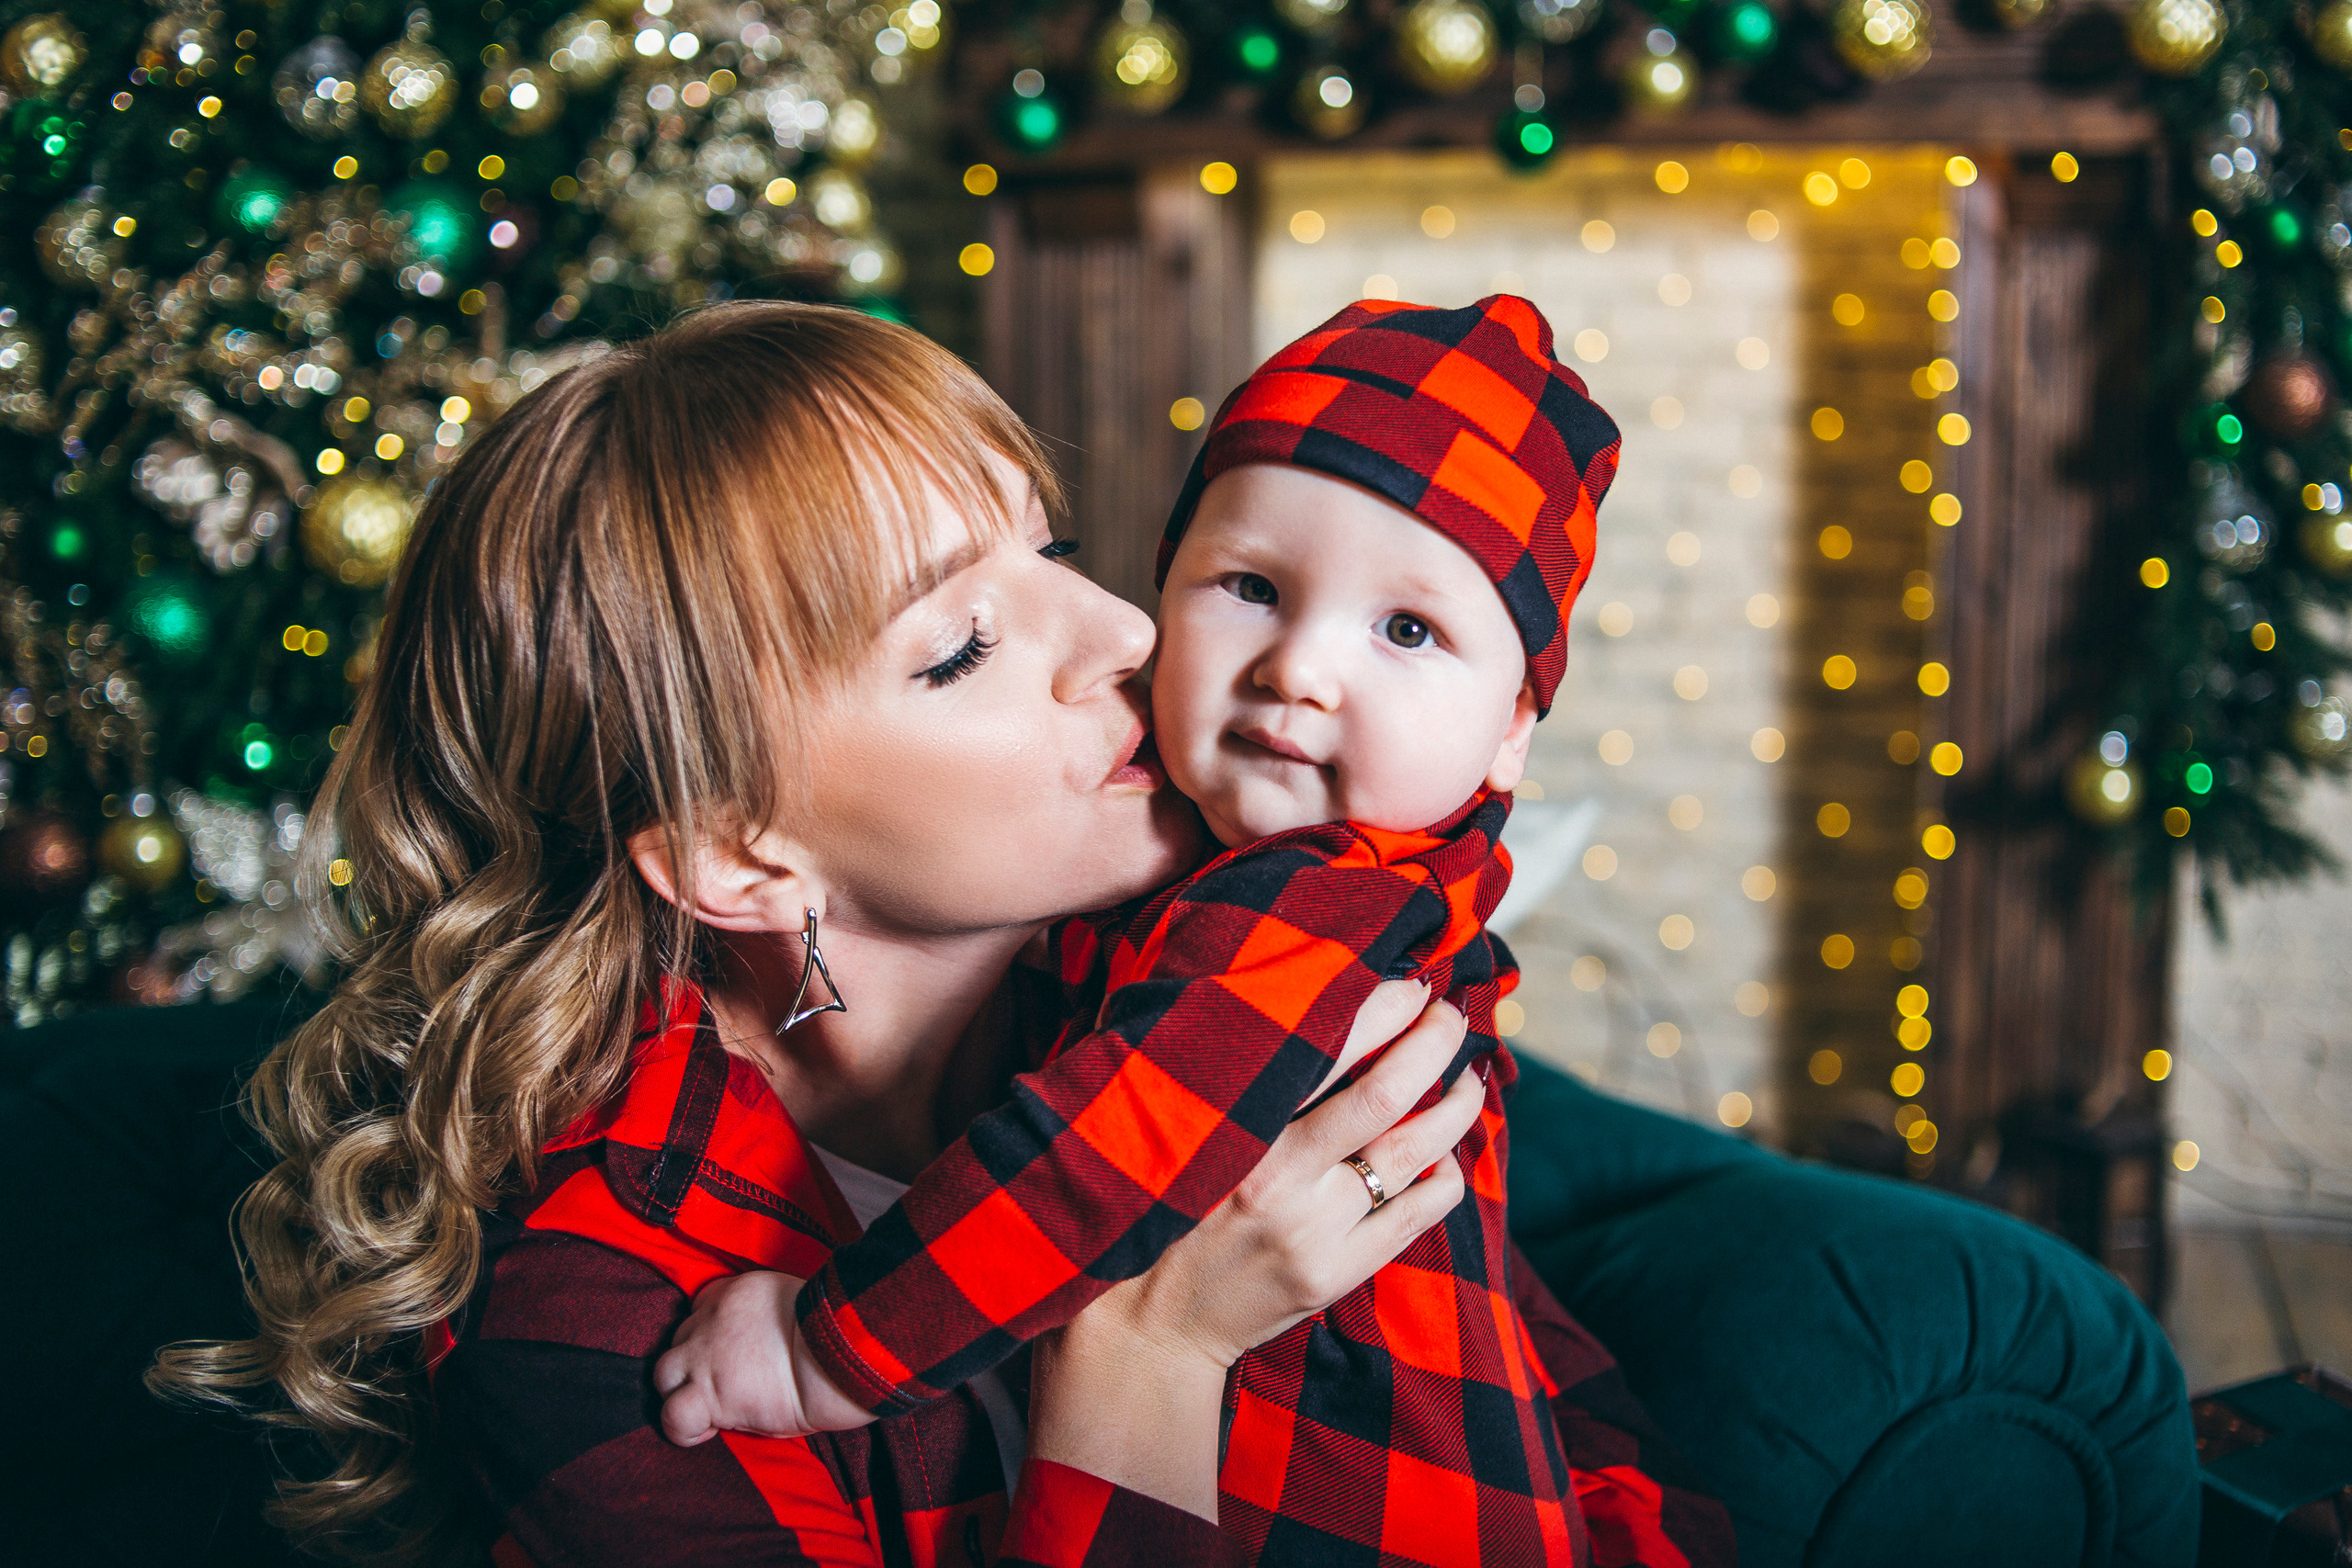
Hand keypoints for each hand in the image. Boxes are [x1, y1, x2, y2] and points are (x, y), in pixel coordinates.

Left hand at [652, 1271, 874, 1444]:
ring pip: (664, 1374)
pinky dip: (682, 1427)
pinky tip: (706, 1432)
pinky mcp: (708, 1395)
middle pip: (680, 1340)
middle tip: (723, 1384)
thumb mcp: (799, 1306)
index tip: (729, 1354)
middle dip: (695, 1363)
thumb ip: (775, 1315)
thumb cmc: (837, 1336)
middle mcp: (711, 1320)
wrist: (839, 1356)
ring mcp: (705, 1357)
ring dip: (680, 1391)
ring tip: (708, 1410)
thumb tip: (777, 1340)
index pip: (700, 1309)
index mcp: (736, 1292)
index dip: (710, 1335)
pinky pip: (672, 1414)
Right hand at [1098, 991, 1481, 1366]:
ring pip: (1415, 1153)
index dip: (1381, 1007)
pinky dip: (1443, 1171)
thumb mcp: (1180, 1129)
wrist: (1149, 1323)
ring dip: (1457, 1105)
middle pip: (1385, 1095)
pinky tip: (1440, 1152)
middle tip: (1451, 1013)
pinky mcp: (1336, 1275)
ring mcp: (1313, 1232)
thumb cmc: (1161, 1205)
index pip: (1326, 1050)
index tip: (1410, 983)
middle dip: (1433, 1042)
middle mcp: (1277, 1179)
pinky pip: (1419, 1212)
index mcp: (1235, 1130)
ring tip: (1467, 1077)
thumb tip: (1295, 999)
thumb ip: (1230, 1075)